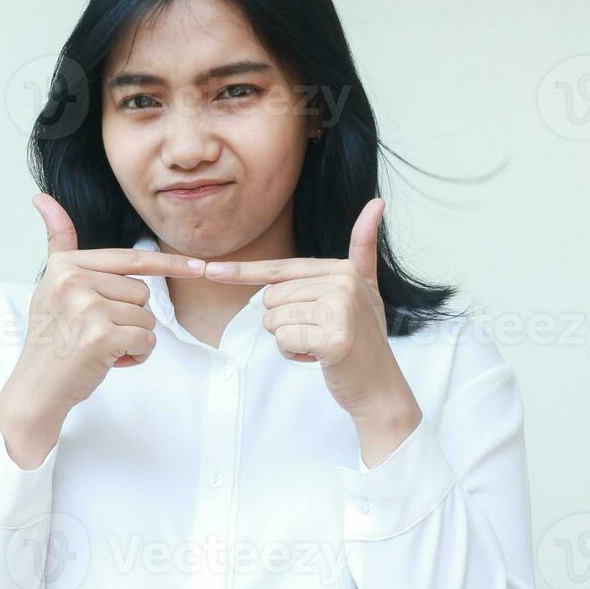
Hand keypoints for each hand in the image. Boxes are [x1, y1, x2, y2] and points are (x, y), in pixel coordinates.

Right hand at [0, 193, 204, 466]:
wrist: (35, 390)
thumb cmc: (51, 340)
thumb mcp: (50, 285)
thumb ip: (58, 244)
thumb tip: (43, 198)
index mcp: (66, 265)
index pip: (130, 259)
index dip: (169, 264)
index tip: (200, 266)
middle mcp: (74, 281)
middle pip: (142, 293)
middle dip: (129, 318)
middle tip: (96, 335)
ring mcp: (87, 307)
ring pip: (147, 319)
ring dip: (133, 339)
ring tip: (99, 348)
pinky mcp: (101, 336)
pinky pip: (146, 341)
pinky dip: (135, 357)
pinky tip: (107, 362)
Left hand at [202, 199, 420, 427]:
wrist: (380, 386)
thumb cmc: (362, 340)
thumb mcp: (366, 288)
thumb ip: (363, 248)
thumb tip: (375, 202)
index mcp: (342, 269)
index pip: (280, 270)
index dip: (242, 273)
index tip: (209, 270)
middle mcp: (342, 283)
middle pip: (271, 298)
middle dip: (285, 323)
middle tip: (318, 334)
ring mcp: (339, 310)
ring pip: (274, 320)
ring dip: (289, 341)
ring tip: (320, 345)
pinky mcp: (333, 339)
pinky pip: (284, 341)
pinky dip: (294, 354)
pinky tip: (319, 357)